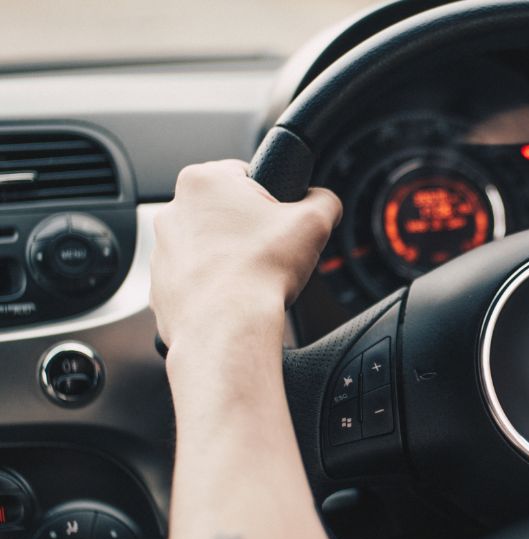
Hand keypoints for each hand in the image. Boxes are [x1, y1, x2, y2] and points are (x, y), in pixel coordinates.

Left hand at [151, 160, 341, 349]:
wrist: (227, 329)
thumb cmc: (259, 273)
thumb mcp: (314, 222)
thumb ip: (324, 199)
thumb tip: (323, 200)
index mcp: (203, 181)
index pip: (246, 174)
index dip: (273, 199)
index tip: (282, 222)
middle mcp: (174, 210)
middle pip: (226, 211)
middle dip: (250, 229)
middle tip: (273, 252)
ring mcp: (162, 249)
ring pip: (209, 246)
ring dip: (231, 257)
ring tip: (254, 277)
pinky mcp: (160, 285)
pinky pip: (195, 279)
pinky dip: (214, 286)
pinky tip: (234, 296)